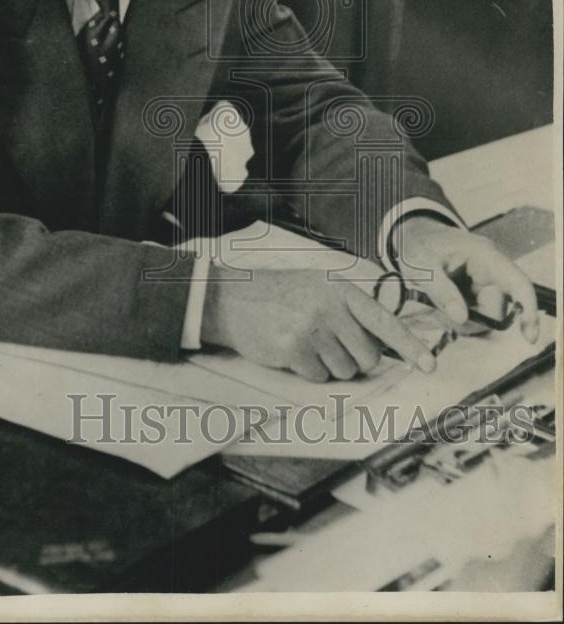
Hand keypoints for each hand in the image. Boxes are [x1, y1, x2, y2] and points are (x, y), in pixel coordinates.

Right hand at [201, 263, 437, 381]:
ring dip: (329, 364)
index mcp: (341, 289)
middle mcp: (330, 307)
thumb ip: (350, 308)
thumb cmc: (279, 294)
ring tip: (306, 341)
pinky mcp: (294, 349)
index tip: (430, 364)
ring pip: (345, 370)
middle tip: (329, 343)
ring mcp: (312, 328)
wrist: (233, 298)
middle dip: (355, 359)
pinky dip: (309, 370)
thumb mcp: (318, 287)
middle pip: (369, 356)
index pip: (385, 321)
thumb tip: (384, 344)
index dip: (410, 345)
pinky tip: (292, 349)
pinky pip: (319, 377)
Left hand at [391, 215, 538, 341]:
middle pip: (497, 309)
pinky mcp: (476, 291)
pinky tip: (438, 308)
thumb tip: (461, 318)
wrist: (413, 235)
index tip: (529, 338)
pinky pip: (474, 314)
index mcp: (484, 255)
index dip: (528, 310)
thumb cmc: (418, 245)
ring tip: (433, 308)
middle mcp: (490, 269)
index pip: (518, 284)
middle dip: (472, 320)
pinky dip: (457, 317)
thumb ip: (441, 291)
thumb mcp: (421, 266)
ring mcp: (484, 281)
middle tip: (439, 315)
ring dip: (462, 320)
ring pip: (485, 316)